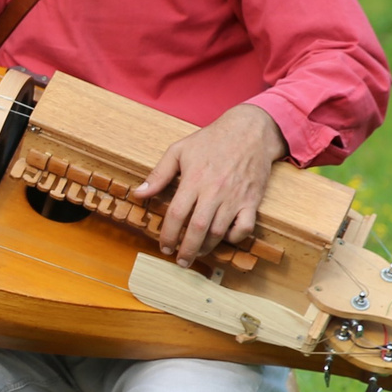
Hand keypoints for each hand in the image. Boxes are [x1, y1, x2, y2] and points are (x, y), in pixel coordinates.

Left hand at [134, 104, 287, 261]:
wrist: (250, 131)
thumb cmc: (212, 140)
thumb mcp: (179, 150)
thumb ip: (158, 174)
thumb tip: (139, 193)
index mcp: (194, 180)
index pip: (177, 215)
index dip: (168, 235)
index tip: (164, 246)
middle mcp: (215, 191)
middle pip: (198, 229)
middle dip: (186, 250)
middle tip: (180, 260)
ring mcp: (235, 197)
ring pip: (219, 232)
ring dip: (206, 247)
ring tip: (196, 252)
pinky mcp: (252, 200)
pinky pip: (245, 228)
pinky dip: (234, 238)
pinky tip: (224, 238)